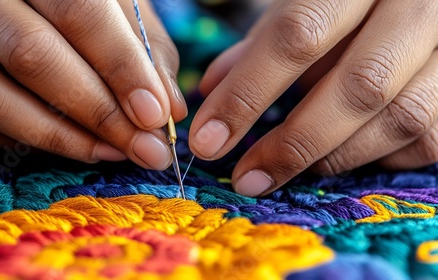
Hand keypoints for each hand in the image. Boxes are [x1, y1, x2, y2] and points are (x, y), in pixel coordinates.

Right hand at [0, 0, 186, 169]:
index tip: (155, 116)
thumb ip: (146, 50)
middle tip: (144, 149)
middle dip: (98, 114)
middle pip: (32, 56)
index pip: (79, 13)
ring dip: (57, 137)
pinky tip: (64, 143)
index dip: (121, 69)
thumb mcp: (118, 7)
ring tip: (110, 152)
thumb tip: (167, 109)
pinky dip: (17, 139)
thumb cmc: (78, 2)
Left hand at [190, 0, 437, 195]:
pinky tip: (345, 152)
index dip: (248, 93)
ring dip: (335, 156)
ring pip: (401, 116)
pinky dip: (380, 154)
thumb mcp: (301, 6)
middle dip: (293, 143)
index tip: (209, 140)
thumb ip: (259, 44)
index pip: (297, 35)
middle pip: (359, 86)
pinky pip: (429, 137)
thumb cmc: (346, 1)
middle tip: (247, 177)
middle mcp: (417, 7)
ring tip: (289, 168)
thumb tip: (212, 87)